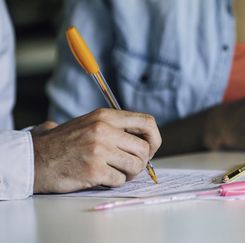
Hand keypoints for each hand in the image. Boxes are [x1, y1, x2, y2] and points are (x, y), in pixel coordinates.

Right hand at [32, 108, 161, 192]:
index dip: (155, 138)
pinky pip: (120, 180)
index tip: (150, 149)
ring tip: (115, 172)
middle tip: (130, 166)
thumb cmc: (65, 143)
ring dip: (129, 173)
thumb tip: (147, 141)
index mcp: (106, 116)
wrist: (35, 158)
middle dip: (142, 161)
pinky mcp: (94, 170)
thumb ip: (117, 128)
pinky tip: (101, 178)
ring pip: (136, 166)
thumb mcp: (90, 123)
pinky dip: (114, 182)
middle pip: (145, 149)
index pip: (147, 123)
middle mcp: (104, 130)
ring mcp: (99, 150)